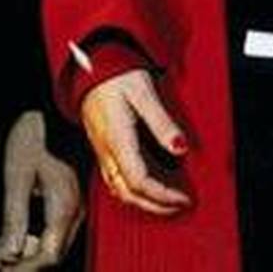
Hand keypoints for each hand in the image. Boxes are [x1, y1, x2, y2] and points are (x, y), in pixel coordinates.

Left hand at [0, 109, 82, 267]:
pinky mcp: (71, 199)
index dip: (24, 269)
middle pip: (54, 255)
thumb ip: (14, 217)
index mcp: (64, 206)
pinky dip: (35, 239)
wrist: (52, 108)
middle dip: (25, 265)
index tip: (0, 268)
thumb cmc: (36, 133)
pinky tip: (17, 237)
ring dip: (30, 254)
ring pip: (55, 245)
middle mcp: (76, 210)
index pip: (48, 257)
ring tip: (1, 254)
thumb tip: (8, 252)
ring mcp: (77, 205)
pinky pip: (56, 230)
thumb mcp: (17, 175)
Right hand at [78, 71, 190, 215]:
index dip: (163, 195)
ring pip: (119, 189)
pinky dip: (133, 190)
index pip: (139, 181)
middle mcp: (106, 149)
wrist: (89, 65)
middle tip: (179, 205)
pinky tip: (149, 185)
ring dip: (143, 202)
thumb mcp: (143, 92)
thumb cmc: (115, 74)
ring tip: (167, 200)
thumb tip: (180, 149)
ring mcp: (102, 150)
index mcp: (116, 138)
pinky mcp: (103, 146)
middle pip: (127, 193)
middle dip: (155, 206)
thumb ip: (161, 122)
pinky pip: (115, 179)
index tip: (183, 197)